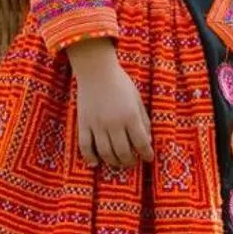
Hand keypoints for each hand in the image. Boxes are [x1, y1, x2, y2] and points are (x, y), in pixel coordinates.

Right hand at [68, 39, 153, 167]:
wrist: (96, 70)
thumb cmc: (120, 83)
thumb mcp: (137, 99)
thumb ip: (144, 120)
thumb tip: (147, 140)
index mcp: (130, 116)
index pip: (141, 143)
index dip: (147, 154)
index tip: (149, 158)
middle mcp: (114, 123)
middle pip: (123, 152)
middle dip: (130, 161)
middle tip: (133, 162)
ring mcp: (97, 125)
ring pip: (106, 153)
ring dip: (114, 162)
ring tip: (119, 163)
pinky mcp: (83, 124)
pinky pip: (85, 147)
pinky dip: (90, 158)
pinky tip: (96, 163)